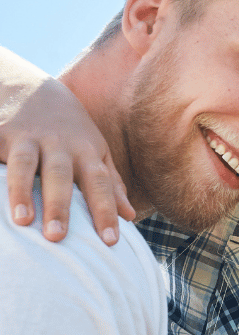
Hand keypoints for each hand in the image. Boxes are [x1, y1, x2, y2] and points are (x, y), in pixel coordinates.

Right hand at [0, 49, 131, 243]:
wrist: (34, 91)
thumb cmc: (72, 133)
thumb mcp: (97, 152)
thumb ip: (111, 185)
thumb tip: (130, 216)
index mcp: (87, 153)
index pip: (100, 184)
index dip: (106, 211)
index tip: (110, 242)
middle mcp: (59, 146)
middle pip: (61, 176)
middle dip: (60, 206)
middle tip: (58, 238)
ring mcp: (28, 139)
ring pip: (25, 165)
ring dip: (22, 192)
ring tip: (22, 221)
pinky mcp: (2, 135)